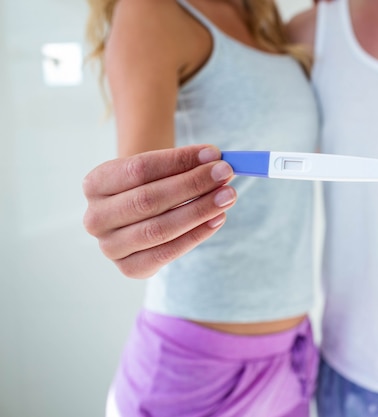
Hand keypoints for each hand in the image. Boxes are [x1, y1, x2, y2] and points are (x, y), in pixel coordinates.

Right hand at [83, 145, 236, 277]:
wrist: (138, 215)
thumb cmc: (151, 186)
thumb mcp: (160, 169)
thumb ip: (184, 163)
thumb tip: (215, 159)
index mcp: (94, 183)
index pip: (139, 169)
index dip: (178, 161)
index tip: (213, 154)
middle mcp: (95, 217)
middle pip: (148, 200)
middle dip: (192, 185)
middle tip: (225, 173)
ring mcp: (110, 247)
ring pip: (159, 229)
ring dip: (199, 211)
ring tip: (227, 196)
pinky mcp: (129, 268)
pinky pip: (167, 252)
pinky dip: (196, 235)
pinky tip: (218, 219)